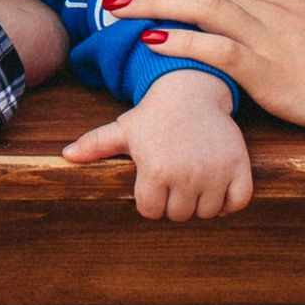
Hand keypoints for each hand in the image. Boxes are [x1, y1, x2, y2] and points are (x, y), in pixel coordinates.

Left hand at [64, 74, 254, 220]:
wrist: (192, 89)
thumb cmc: (154, 113)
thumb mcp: (125, 128)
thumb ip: (96, 144)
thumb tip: (65, 156)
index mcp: (154, 171)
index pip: (150, 212)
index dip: (150, 199)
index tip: (154, 180)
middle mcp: (185, 175)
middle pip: (178, 215)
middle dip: (175, 201)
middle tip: (175, 176)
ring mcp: (214, 172)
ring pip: (207, 213)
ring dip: (201, 202)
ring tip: (194, 178)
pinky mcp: (239, 167)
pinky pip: (238, 202)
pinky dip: (230, 201)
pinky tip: (218, 185)